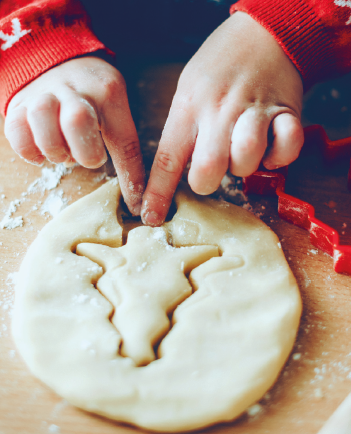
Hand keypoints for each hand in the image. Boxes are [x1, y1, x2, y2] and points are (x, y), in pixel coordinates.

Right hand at [5, 56, 144, 214]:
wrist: (52, 60)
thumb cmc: (91, 95)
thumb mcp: (113, 108)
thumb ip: (121, 142)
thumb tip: (135, 196)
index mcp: (108, 92)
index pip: (124, 140)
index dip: (130, 176)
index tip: (135, 205)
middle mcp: (74, 88)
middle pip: (77, 121)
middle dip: (85, 152)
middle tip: (88, 159)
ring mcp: (43, 93)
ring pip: (42, 120)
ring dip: (55, 149)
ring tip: (63, 153)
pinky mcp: (17, 104)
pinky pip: (16, 131)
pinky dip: (29, 150)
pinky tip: (41, 151)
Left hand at [141, 11, 303, 225]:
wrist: (264, 34)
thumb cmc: (219, 66)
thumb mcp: (188, 89)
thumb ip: (183, 129)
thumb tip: (178, 173)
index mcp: (189, 106)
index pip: (167, 157)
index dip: (157, 192)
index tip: (151, 216)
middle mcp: (219, 110)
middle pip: (208, 168)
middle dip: (206, 182)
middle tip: (210, 170)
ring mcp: (254, 110)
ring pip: (246, 159)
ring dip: (243, 166)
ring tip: (241, 150)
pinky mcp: (286, 112)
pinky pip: (287, 148)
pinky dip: (279, 156)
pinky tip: (271, 145)